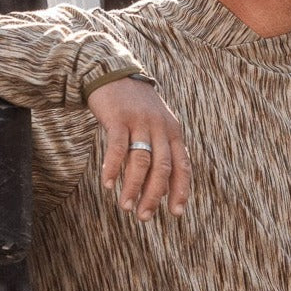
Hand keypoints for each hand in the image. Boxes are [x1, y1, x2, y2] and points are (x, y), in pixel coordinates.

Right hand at [87, 77, 190, 219]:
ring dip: (133, 187)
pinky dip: (113, 168)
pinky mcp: (119, 118)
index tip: (176, 213)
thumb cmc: (134, 107)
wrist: (113, 73)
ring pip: (140, 162)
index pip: (182, 166)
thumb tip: (164, 191)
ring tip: (125, 207)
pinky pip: (117, 148)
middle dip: (154, 196)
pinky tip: (108, 184)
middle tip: (144, 217)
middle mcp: (160, 128)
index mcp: (173, 132)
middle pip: (162, 168)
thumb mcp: (156, 127)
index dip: (180, 191)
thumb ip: (161, 154)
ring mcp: (140, 122)